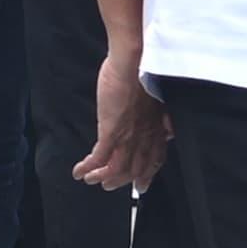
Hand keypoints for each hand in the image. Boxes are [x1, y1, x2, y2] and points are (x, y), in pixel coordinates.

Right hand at [78, 44, 169, 192]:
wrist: (135, 61)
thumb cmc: (145, 71)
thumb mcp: (158, 97)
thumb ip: (160, 115)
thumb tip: (166, 127)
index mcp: (157, 126)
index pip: (156, 157)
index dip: (148, 173)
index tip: (142, 183)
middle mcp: (145, 135)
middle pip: (137, 167)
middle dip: (124, 181)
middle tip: (111, 187)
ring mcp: (129, 135)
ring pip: (118, 168)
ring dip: (103, 177)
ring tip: (93, 180)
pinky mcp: (112, 131)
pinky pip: (100, 157)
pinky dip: (89, 168)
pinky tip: (80, 172)